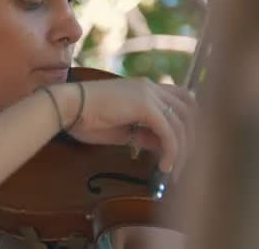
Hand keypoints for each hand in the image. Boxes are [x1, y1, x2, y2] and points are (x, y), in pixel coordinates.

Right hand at [66, 77, 196, 178]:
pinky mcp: (145, 105)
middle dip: (192, 140)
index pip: (182, 103)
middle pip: (190, 112)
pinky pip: (168, 132)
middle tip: (185, 166)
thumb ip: (145, 135)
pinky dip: (172, 151)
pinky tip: (165, 167)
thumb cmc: (85, 118)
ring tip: (174, 172)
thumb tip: (164, 147)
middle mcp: (151, 86)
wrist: (66, 107)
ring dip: (183, 150)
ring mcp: (149, 93)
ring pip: (182, 123)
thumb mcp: (122, 130)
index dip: (188, 126)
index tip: (184, 150)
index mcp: (145, 89)